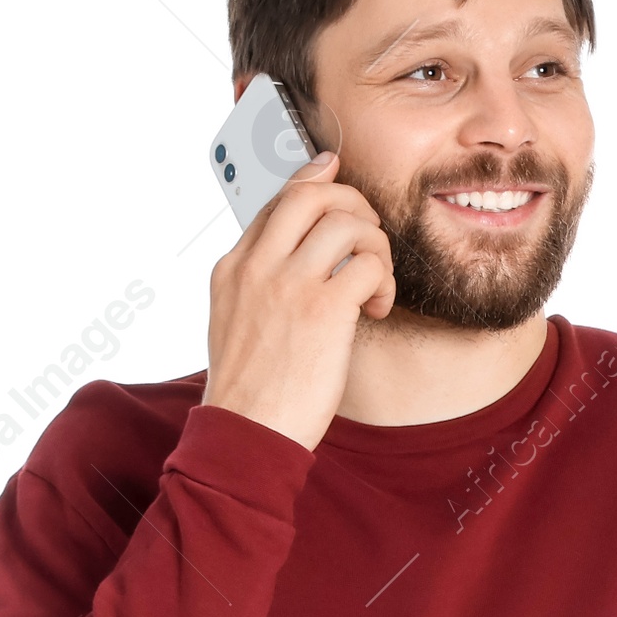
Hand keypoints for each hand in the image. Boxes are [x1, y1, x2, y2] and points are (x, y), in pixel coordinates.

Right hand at [202, 151, 395, 449]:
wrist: (245, 434)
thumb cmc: (249, 394)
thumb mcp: (233, 326)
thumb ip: (256, 287)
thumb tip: (288, 264)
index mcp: (232, 268)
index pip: (278, 201)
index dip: (316, 185)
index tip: (339, 181)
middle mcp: (257, 266)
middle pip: (312, 194)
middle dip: (353, 203)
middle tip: (369, 237)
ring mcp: (289, 284)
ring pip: (347, 223)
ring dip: (376, 247)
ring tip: (376, 285)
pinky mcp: (323, 309)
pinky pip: (369, 265)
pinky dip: (384, 282)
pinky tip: (376, 310)